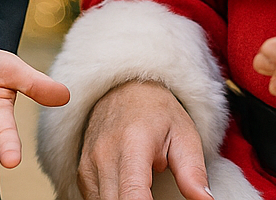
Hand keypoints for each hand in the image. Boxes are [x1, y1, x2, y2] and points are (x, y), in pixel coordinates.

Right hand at [78, 79, 212, 199]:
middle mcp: (105, 154)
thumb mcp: (185, 136)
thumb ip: (193, 173)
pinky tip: (129, 189)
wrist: (125, 87)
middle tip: (159, 192)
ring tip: (147, 188)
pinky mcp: (83, 172)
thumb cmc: (158, 112)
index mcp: (133, 144)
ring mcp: (90, 163)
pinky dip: (114, 199)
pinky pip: (96, 199)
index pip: (132, 195)